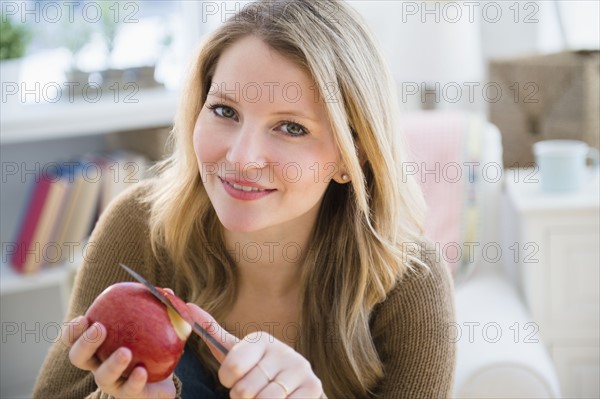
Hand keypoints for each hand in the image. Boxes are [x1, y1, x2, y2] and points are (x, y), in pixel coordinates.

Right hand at [61, 315, 175, 398]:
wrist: (163, 381)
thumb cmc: (151, 349)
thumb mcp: (155, 328)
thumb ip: (160, 310)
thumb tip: (169, 292)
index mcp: (99, 347)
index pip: (76, 339)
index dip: (73, 330)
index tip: (84, 318)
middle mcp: (100, 366)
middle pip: (79, 358)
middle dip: (85, 343)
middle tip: (100, 328)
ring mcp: (114, 383)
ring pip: (103, 377)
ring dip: (112, 363)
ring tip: (125, 352)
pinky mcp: (131, 396)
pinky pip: (130, 389)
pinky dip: (135, 380)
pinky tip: (142, 371)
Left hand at [187, 304, 324, 397]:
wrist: (294, 387)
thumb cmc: (257, 371)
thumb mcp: (236, 353)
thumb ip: (212, 332)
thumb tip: (188, 306)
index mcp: (261, 340)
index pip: (230, 369)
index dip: (228, 382)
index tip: (234, 380)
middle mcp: (283, 350)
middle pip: (245, 390)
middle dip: (243, 397)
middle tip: (252, 391)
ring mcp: (300, 368)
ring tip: (264, 396)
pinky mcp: (314, 387)